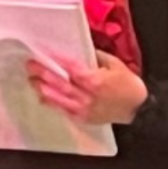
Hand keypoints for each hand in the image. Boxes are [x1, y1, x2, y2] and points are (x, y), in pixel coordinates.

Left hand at [28, 52, 148, 125]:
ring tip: (32, 80)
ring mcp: (82, 109)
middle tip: (31, 66)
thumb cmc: (128, 84)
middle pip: (60, 83)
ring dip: (43, 89)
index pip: (71, 68)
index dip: (57, 61)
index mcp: (95, 80)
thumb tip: (84, 50)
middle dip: (44, 73)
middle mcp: (86, 95)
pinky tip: (43, 97)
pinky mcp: (82, 118)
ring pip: (58, 98)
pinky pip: (63, 110)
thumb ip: (99, 57)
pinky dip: (51, 103)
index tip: (45, 53)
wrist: (137, 108)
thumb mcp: (117, 65)